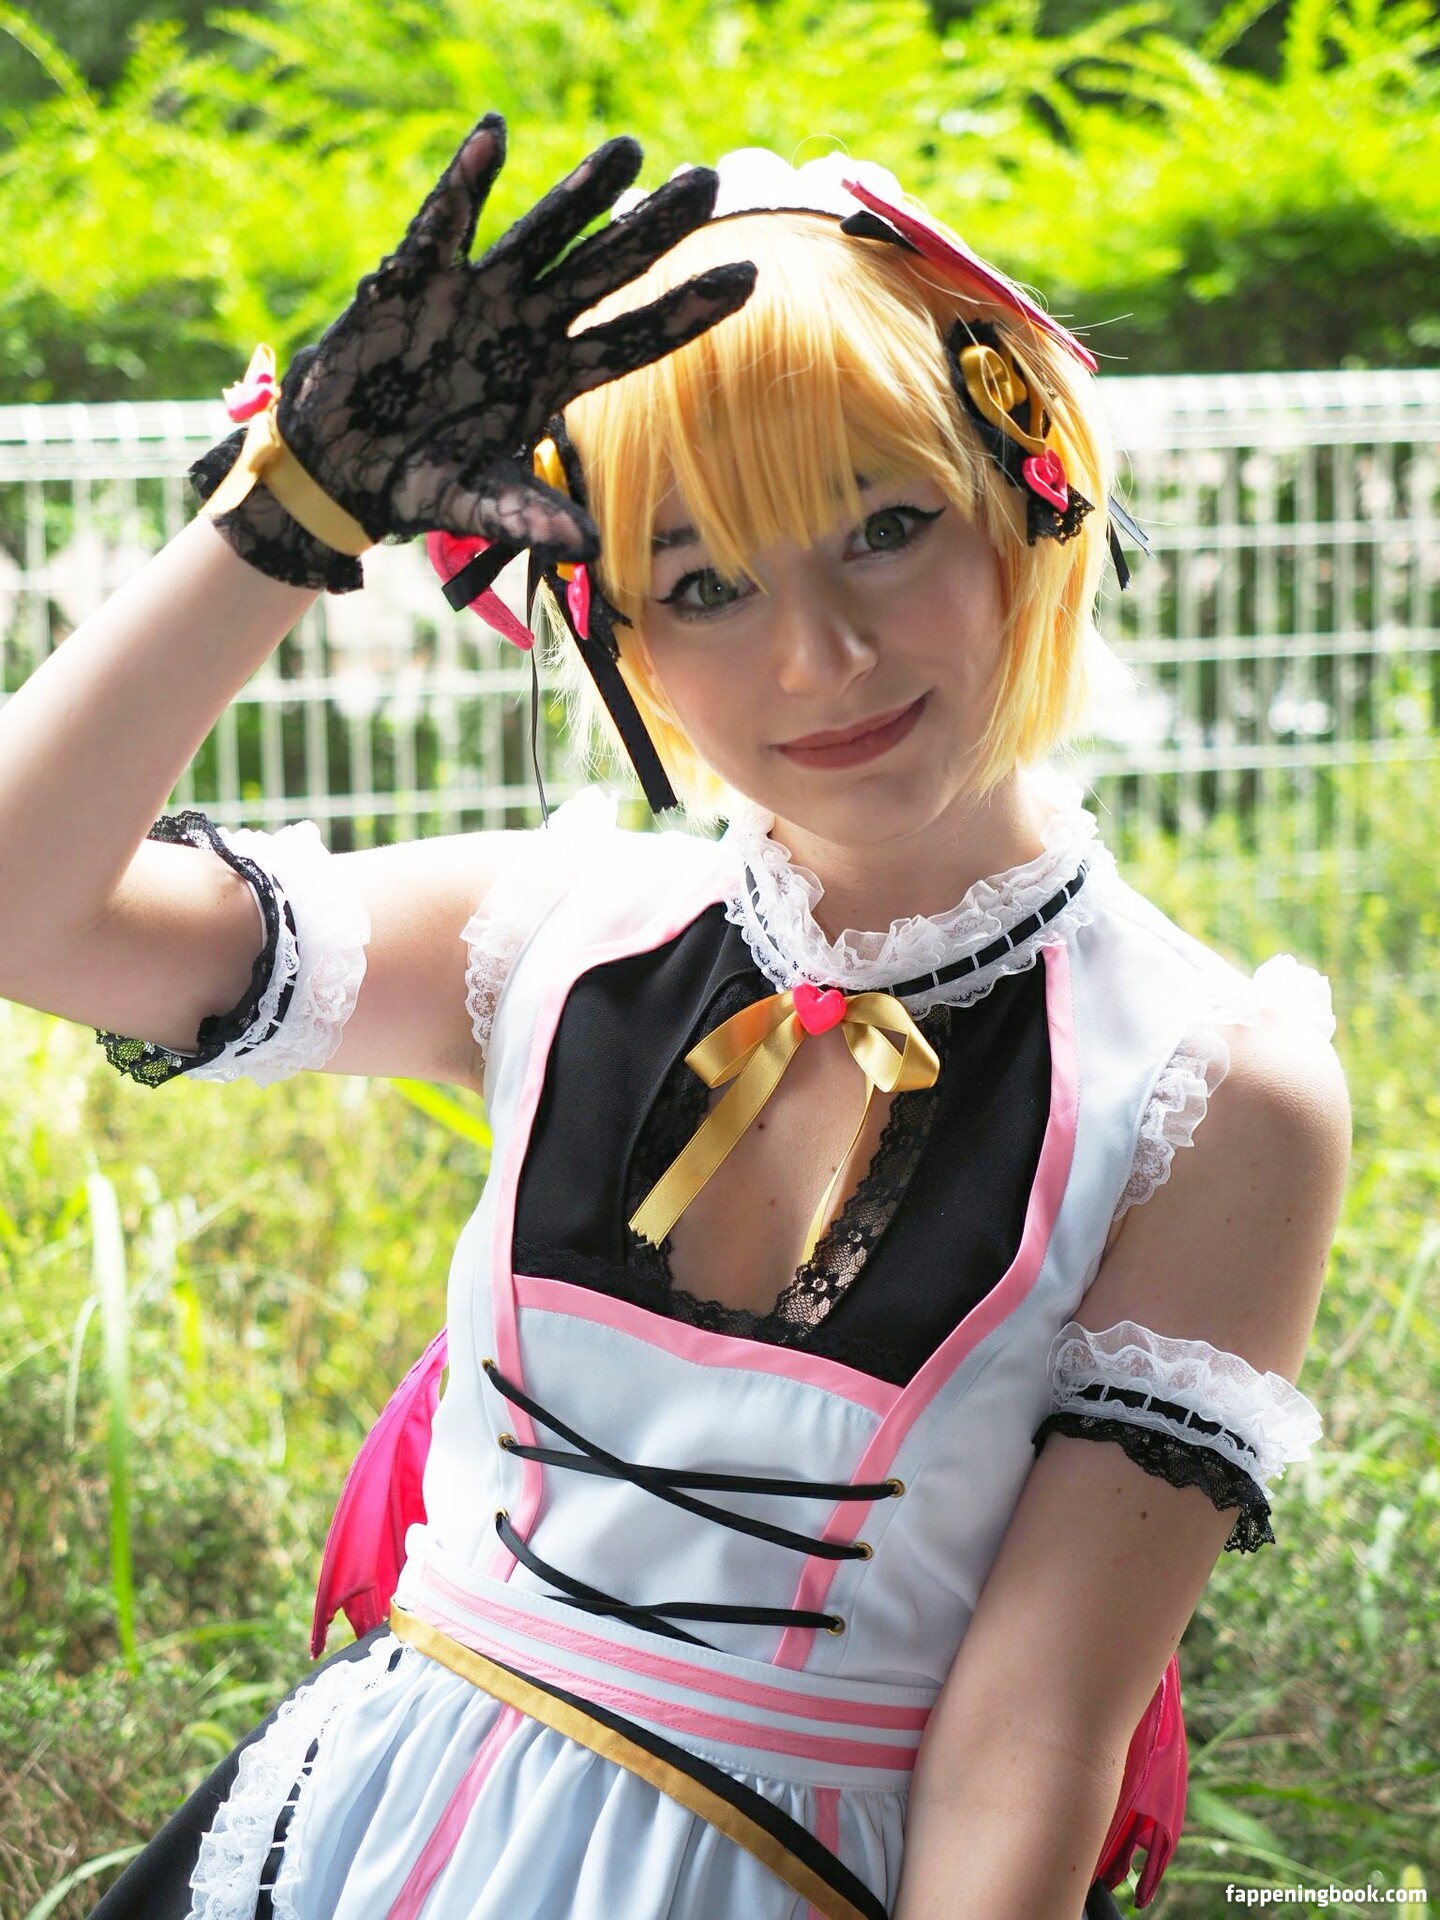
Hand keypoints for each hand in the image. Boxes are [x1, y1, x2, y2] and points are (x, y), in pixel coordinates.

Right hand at [274, 116, 754, 559]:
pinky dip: (464, 182)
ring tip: (629, 150)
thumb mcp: (480, 506)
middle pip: (604, 270)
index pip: (635, 340)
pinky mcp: (417, 277)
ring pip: (541, 235)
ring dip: (581, 192)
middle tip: (709, 178)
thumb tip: (589, 548)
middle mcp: (528, 325)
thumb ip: (531, 516)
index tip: (749, 275)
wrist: (347, 465)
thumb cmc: (424, 482)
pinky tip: (492, 135)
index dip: (687, 311)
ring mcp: (478, 294)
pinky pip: (445, 223)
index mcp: (555, 376)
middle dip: (653, 229)